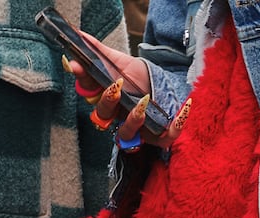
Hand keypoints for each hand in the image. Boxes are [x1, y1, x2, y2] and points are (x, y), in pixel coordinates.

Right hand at [63, 34, 192, 148]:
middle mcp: (118, 117)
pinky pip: (165, 139)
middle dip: (108, 102)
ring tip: (142, 103)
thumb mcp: (120, 62)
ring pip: (126, 134)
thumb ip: (100, 52)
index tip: (79, 66)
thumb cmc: (139, 77)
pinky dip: (173, 127)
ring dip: (133, 120)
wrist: (164, 87)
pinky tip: (180, 114)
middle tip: (115, 87)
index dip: (84, 80)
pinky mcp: (159, 137)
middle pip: (104, 115)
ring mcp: (137, 129)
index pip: (89, 93)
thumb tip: (79, 36)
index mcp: (106, 99)